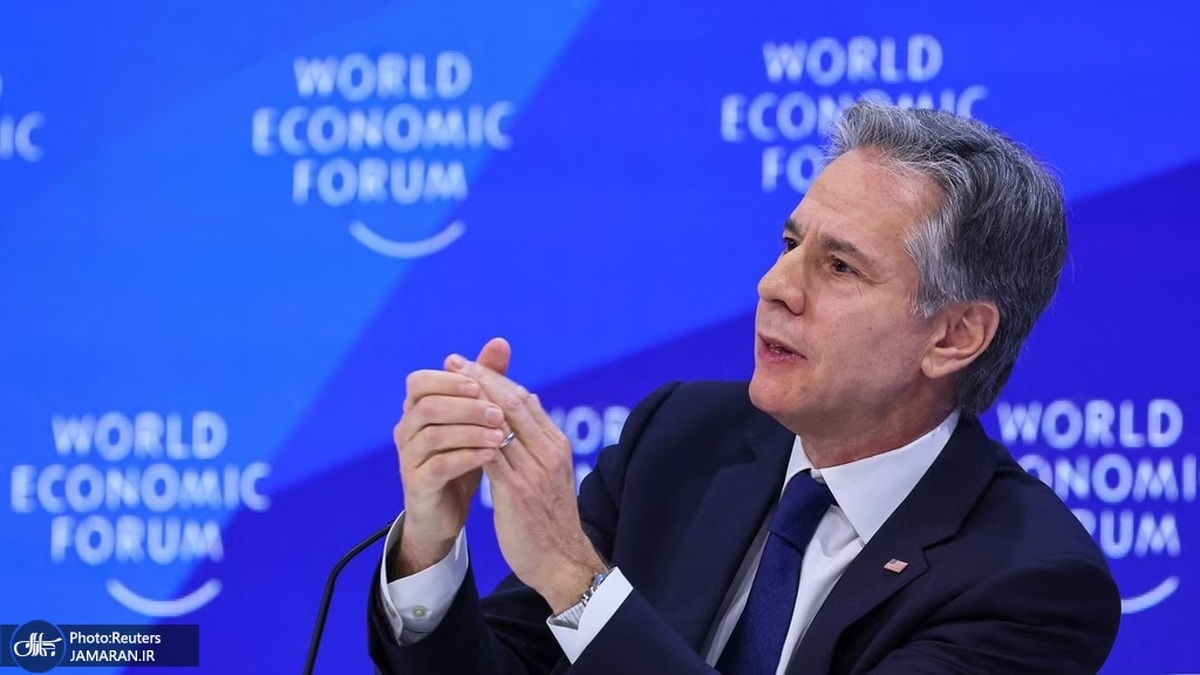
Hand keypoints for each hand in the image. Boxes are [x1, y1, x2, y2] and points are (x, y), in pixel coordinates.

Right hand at [391, 338, 511, 577]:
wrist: (445, 513)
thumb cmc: (461, 457)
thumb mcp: (475, 419)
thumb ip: (485, 380)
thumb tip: (500, 342)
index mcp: (416, 409)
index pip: (419, 381)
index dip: (448, 380)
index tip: (479, 384)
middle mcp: (406, 430)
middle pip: (427, 406)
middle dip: (466, 405)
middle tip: (499, 412)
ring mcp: (408, 458)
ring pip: (433, 435)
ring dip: (470, 431)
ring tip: (501, 435)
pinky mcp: (417, 485)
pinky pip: (438, 466)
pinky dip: (466, 457)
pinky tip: (491, 455)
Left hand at [448, 355, 607, 612]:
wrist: (562, 561)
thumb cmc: (550, 519)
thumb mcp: (549, 475)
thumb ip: (535, 444)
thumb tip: (523, 412)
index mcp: (556, 445)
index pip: (524, 399)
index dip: (495, 379)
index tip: (469, 364)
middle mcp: (549, 451)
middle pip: (512, 402)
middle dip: (480, 378)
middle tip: (454, 361)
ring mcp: (534, 470)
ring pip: (500, 422)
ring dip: (470, 400)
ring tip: (445, 384)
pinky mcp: (517, 491)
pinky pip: (490, 454)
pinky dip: (470, 435)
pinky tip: (449, 425)